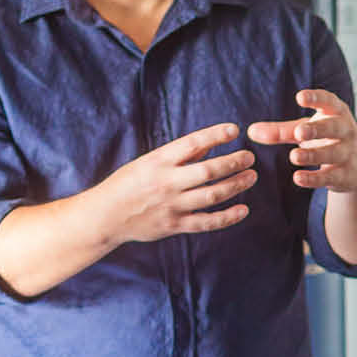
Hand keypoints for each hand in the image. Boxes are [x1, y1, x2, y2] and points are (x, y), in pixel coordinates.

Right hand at [101, 122, 258, 243]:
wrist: (105, 216)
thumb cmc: (127, 184)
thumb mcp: (148, 162)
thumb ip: (178, 157)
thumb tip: (209, 145)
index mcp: (158, 161)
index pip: (192, 143)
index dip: (215, 135)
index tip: (234, 130)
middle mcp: (167, 182)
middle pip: (208, 171)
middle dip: (233, 162)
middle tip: (249, 157)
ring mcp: (172, 205)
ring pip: (212, 195)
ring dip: (236, 185)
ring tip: (251, 176)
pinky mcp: (175, 225)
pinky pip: (207, 222)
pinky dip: (227, 217)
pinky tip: (243, 210)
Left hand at [249, 89, 356, 196]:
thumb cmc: (327, 139)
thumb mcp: (306, 131)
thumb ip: (280, 131)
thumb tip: (250, 131)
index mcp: (336, 113)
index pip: (329, 101)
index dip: (316, 98)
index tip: (300, 97)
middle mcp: (346, 131)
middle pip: (334, 128)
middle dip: (318, 129)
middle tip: (299, 131)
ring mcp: (349, 154)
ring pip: (333, 154)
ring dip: (314, 155)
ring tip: (294, 157)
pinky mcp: (347, 175)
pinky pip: (331, 177)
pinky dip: (315, 178)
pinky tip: (298, 178)